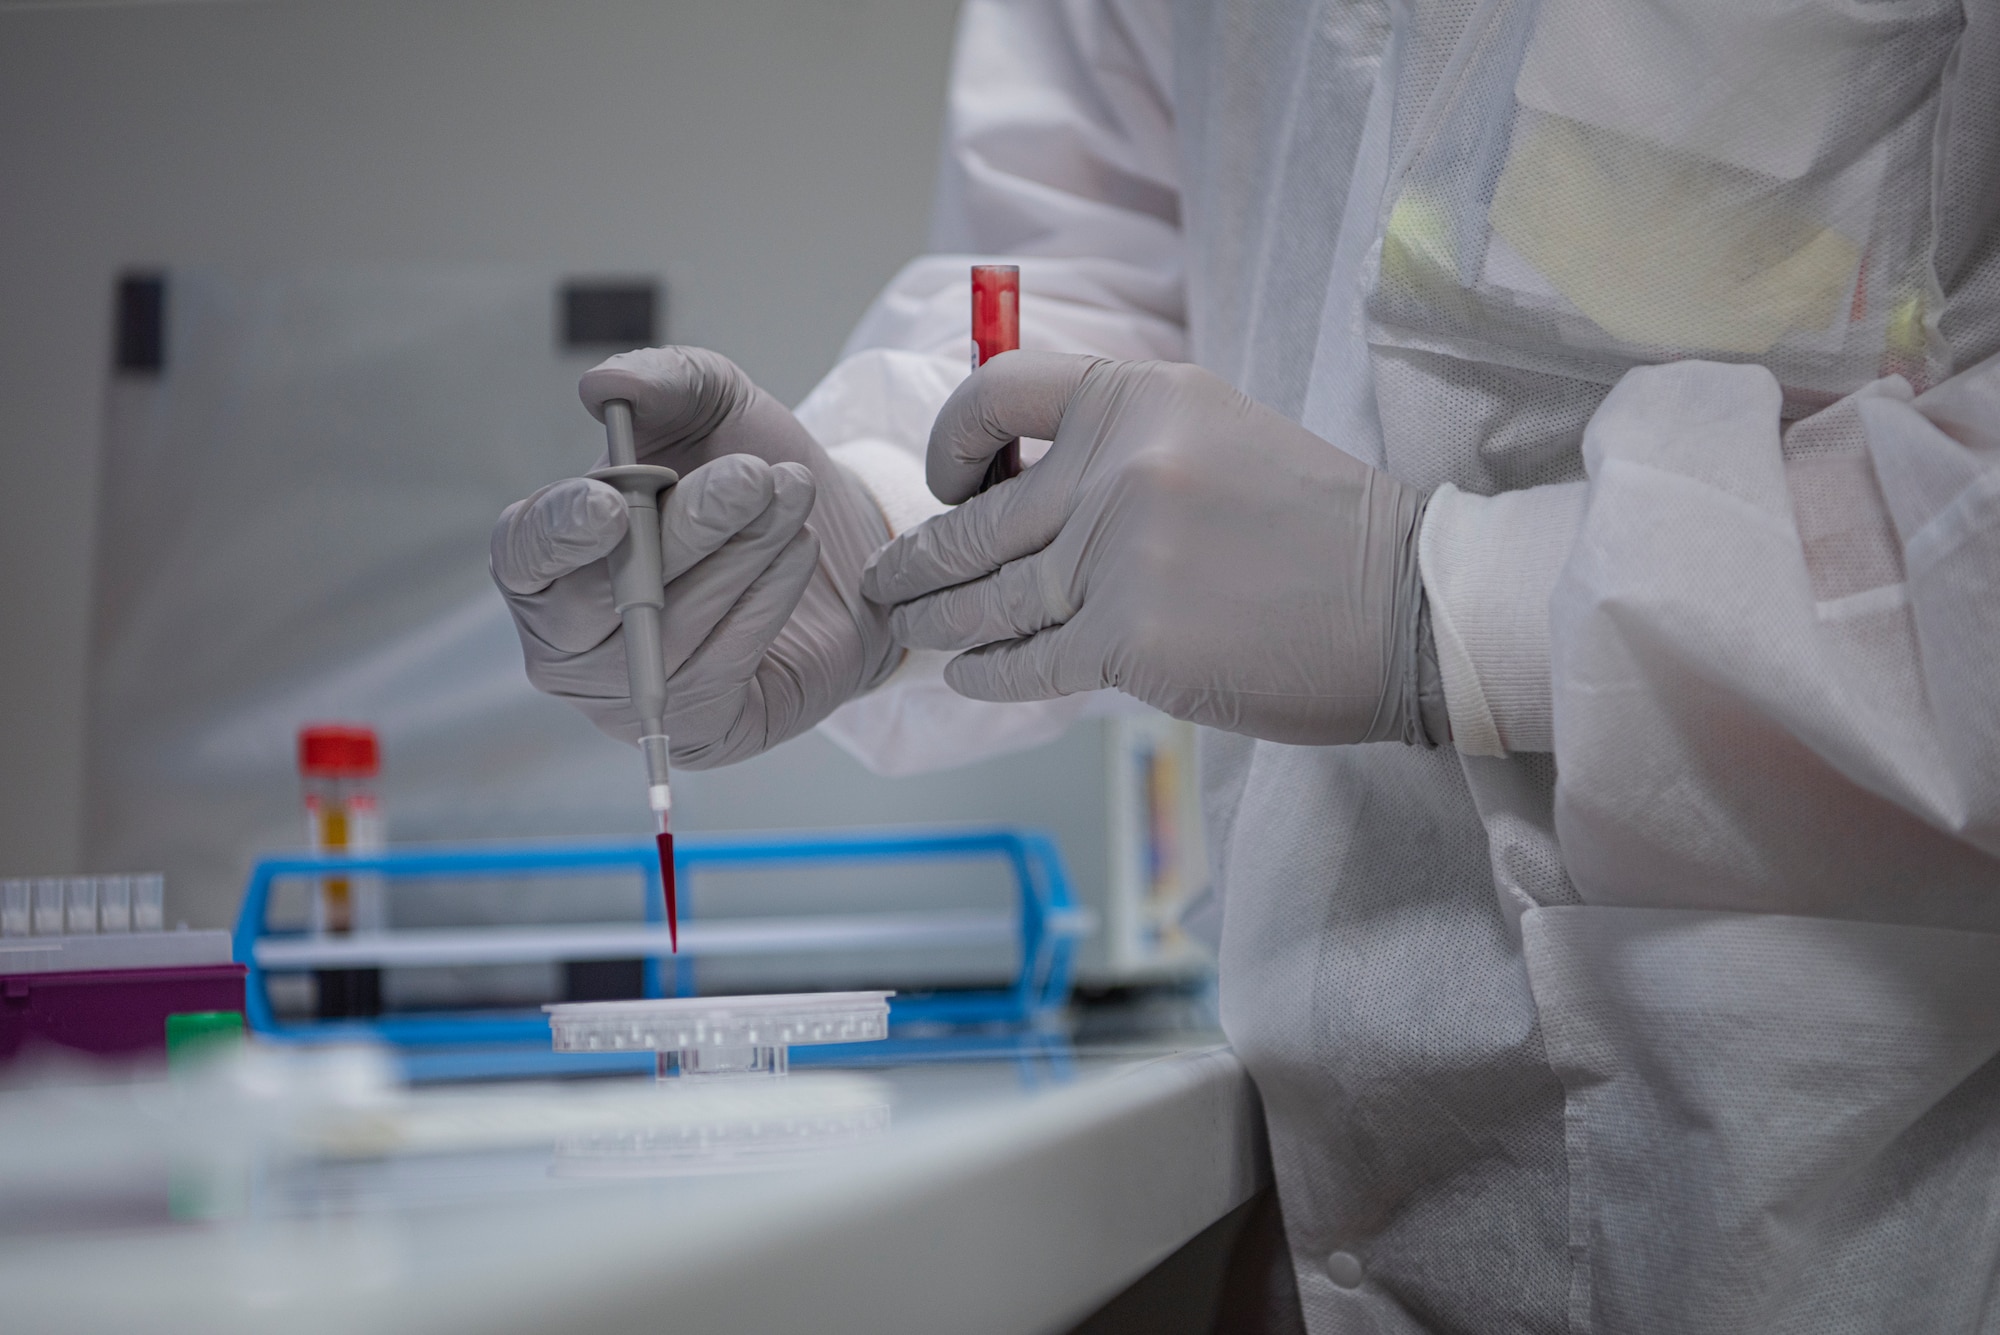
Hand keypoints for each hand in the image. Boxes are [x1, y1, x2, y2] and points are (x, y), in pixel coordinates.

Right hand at [491, 347, 897, 766]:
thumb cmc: (748, 478)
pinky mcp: (700, 730)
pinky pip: (724, 666)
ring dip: (743, 556)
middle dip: (684, 533)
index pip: (524, 555)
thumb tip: (604, 384)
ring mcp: (629, 695)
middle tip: (752, 478)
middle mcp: (571, 637)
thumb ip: (661, 383)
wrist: (839, 546)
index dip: (559, 531)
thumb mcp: (714, 408)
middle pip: (605, 598)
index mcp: (549, 557)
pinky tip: (799, 551)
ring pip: (674, 630)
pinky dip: (765, 601)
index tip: (610, 502)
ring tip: (794, 496)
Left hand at [861, 352, 1429, 745]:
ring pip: (986, 596)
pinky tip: (964, 674)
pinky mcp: (1127, 640)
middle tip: (885, 580)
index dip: (950, 437)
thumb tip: (1018, 491)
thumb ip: (1120, 447)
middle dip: (917, 558)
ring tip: (906, 626)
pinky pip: (1025, 659)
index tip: (948, 480)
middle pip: (975, 518)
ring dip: (934, 617)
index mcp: (1139, 395)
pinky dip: (986, 671)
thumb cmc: (1319, 530)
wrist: (1409, 607)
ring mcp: (1116, 554)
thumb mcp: (1217, 435)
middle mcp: (1116, 464)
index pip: (996, 391)